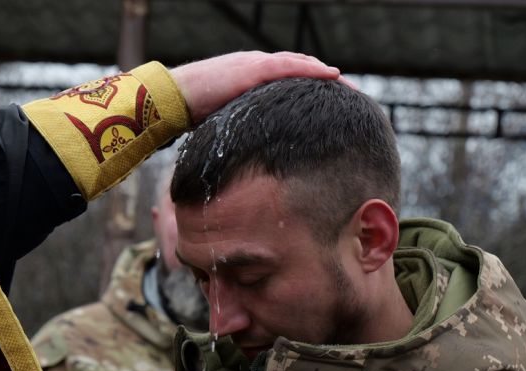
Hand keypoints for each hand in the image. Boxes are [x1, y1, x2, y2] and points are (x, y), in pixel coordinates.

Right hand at [170, 51, 339, 122]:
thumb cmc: (191, 113)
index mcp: (250, 77)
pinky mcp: (252, 68)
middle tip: (353, 92)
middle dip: (326, 79)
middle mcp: (256, 65)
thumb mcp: (225, 120)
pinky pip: (288, 66)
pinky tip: (331, 75)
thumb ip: (242, 126)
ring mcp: (254, 64)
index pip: (288, 78)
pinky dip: (311, 69)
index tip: (331, 101)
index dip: (311, 86)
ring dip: (325, 72)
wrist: (172, 98)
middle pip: (300, 67)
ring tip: (348, 84)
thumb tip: (252, 152)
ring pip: (299, 63)